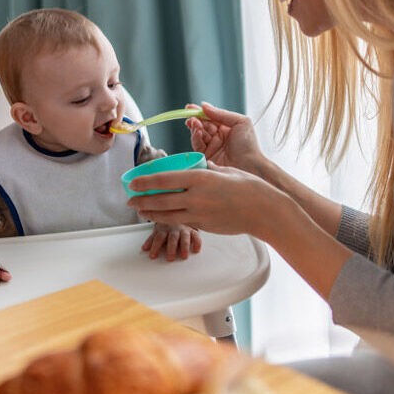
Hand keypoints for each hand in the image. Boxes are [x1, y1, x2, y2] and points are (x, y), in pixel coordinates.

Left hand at [128, 161, 280, 238]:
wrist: (263, 210)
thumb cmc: (248, 187)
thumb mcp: (225, 171)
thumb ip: (207, 170)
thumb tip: (199, 168)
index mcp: (200, 178)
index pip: (164, 180)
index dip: (145, 182)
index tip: (133, 182)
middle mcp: (196, 197)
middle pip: (160, 200)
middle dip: (141, 201)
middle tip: (130, 199)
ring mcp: (200, 214)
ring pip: (168, 216)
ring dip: (151, 213)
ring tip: (141, 211)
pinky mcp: (204, 226)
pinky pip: (183, 222)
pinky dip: (171, 219)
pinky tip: (164, 217)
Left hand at [142, 223, 201, 260]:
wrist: (180, 213)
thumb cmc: (168, 226)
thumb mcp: (158, 230)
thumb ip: (152, 239)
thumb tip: (144, 248)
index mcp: (164, 229)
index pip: (159, 238)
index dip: (155, 246)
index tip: (152, 256)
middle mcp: (174, 229)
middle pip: (172, 238)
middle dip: (171, 248)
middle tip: (170, 258)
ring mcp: (184, 230)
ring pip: (184, 238)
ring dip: (184, 247)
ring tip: (183, 256)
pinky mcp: (194, 231)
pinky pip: (196, 236)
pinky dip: (197, 243)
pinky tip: (196, 250)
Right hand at [187, 103, 264, 174]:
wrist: (250, 166)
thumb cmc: (249, 145)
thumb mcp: (240, 122)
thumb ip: (221, 113)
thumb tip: (204, 106)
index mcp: (226, 128)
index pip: (210, 118)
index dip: (200, 112)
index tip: (190, 107)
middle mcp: (217, 137)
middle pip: (201, 125)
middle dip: (195, 120)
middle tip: (192, 117)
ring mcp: (211, 147)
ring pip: (197, 135)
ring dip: (195, 128)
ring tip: (195, 123)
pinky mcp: (206, 157)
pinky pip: (197, 146)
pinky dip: (195, 138)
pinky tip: (198, 132)